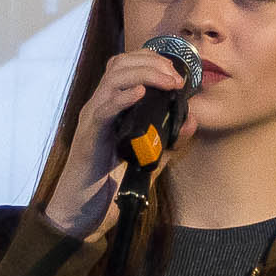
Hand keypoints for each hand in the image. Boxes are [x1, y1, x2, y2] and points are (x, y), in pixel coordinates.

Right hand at [41, 47, 197, 238]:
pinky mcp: (88, 137)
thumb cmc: (111, 186)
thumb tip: (192, 120)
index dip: (152, 60)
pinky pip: (103, 109)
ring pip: (112, 79)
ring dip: (143, 74)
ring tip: (166, 82)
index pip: (127, 66)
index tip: (177, 73)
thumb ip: (169, 142)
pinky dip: (122, 98)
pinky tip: (140, 94)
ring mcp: (92, 120)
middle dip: (151, 63)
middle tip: (175, 77)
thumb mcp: (150, 161)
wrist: (83, 215)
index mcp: (113, 107)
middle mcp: (100, 107)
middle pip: (120, 65)